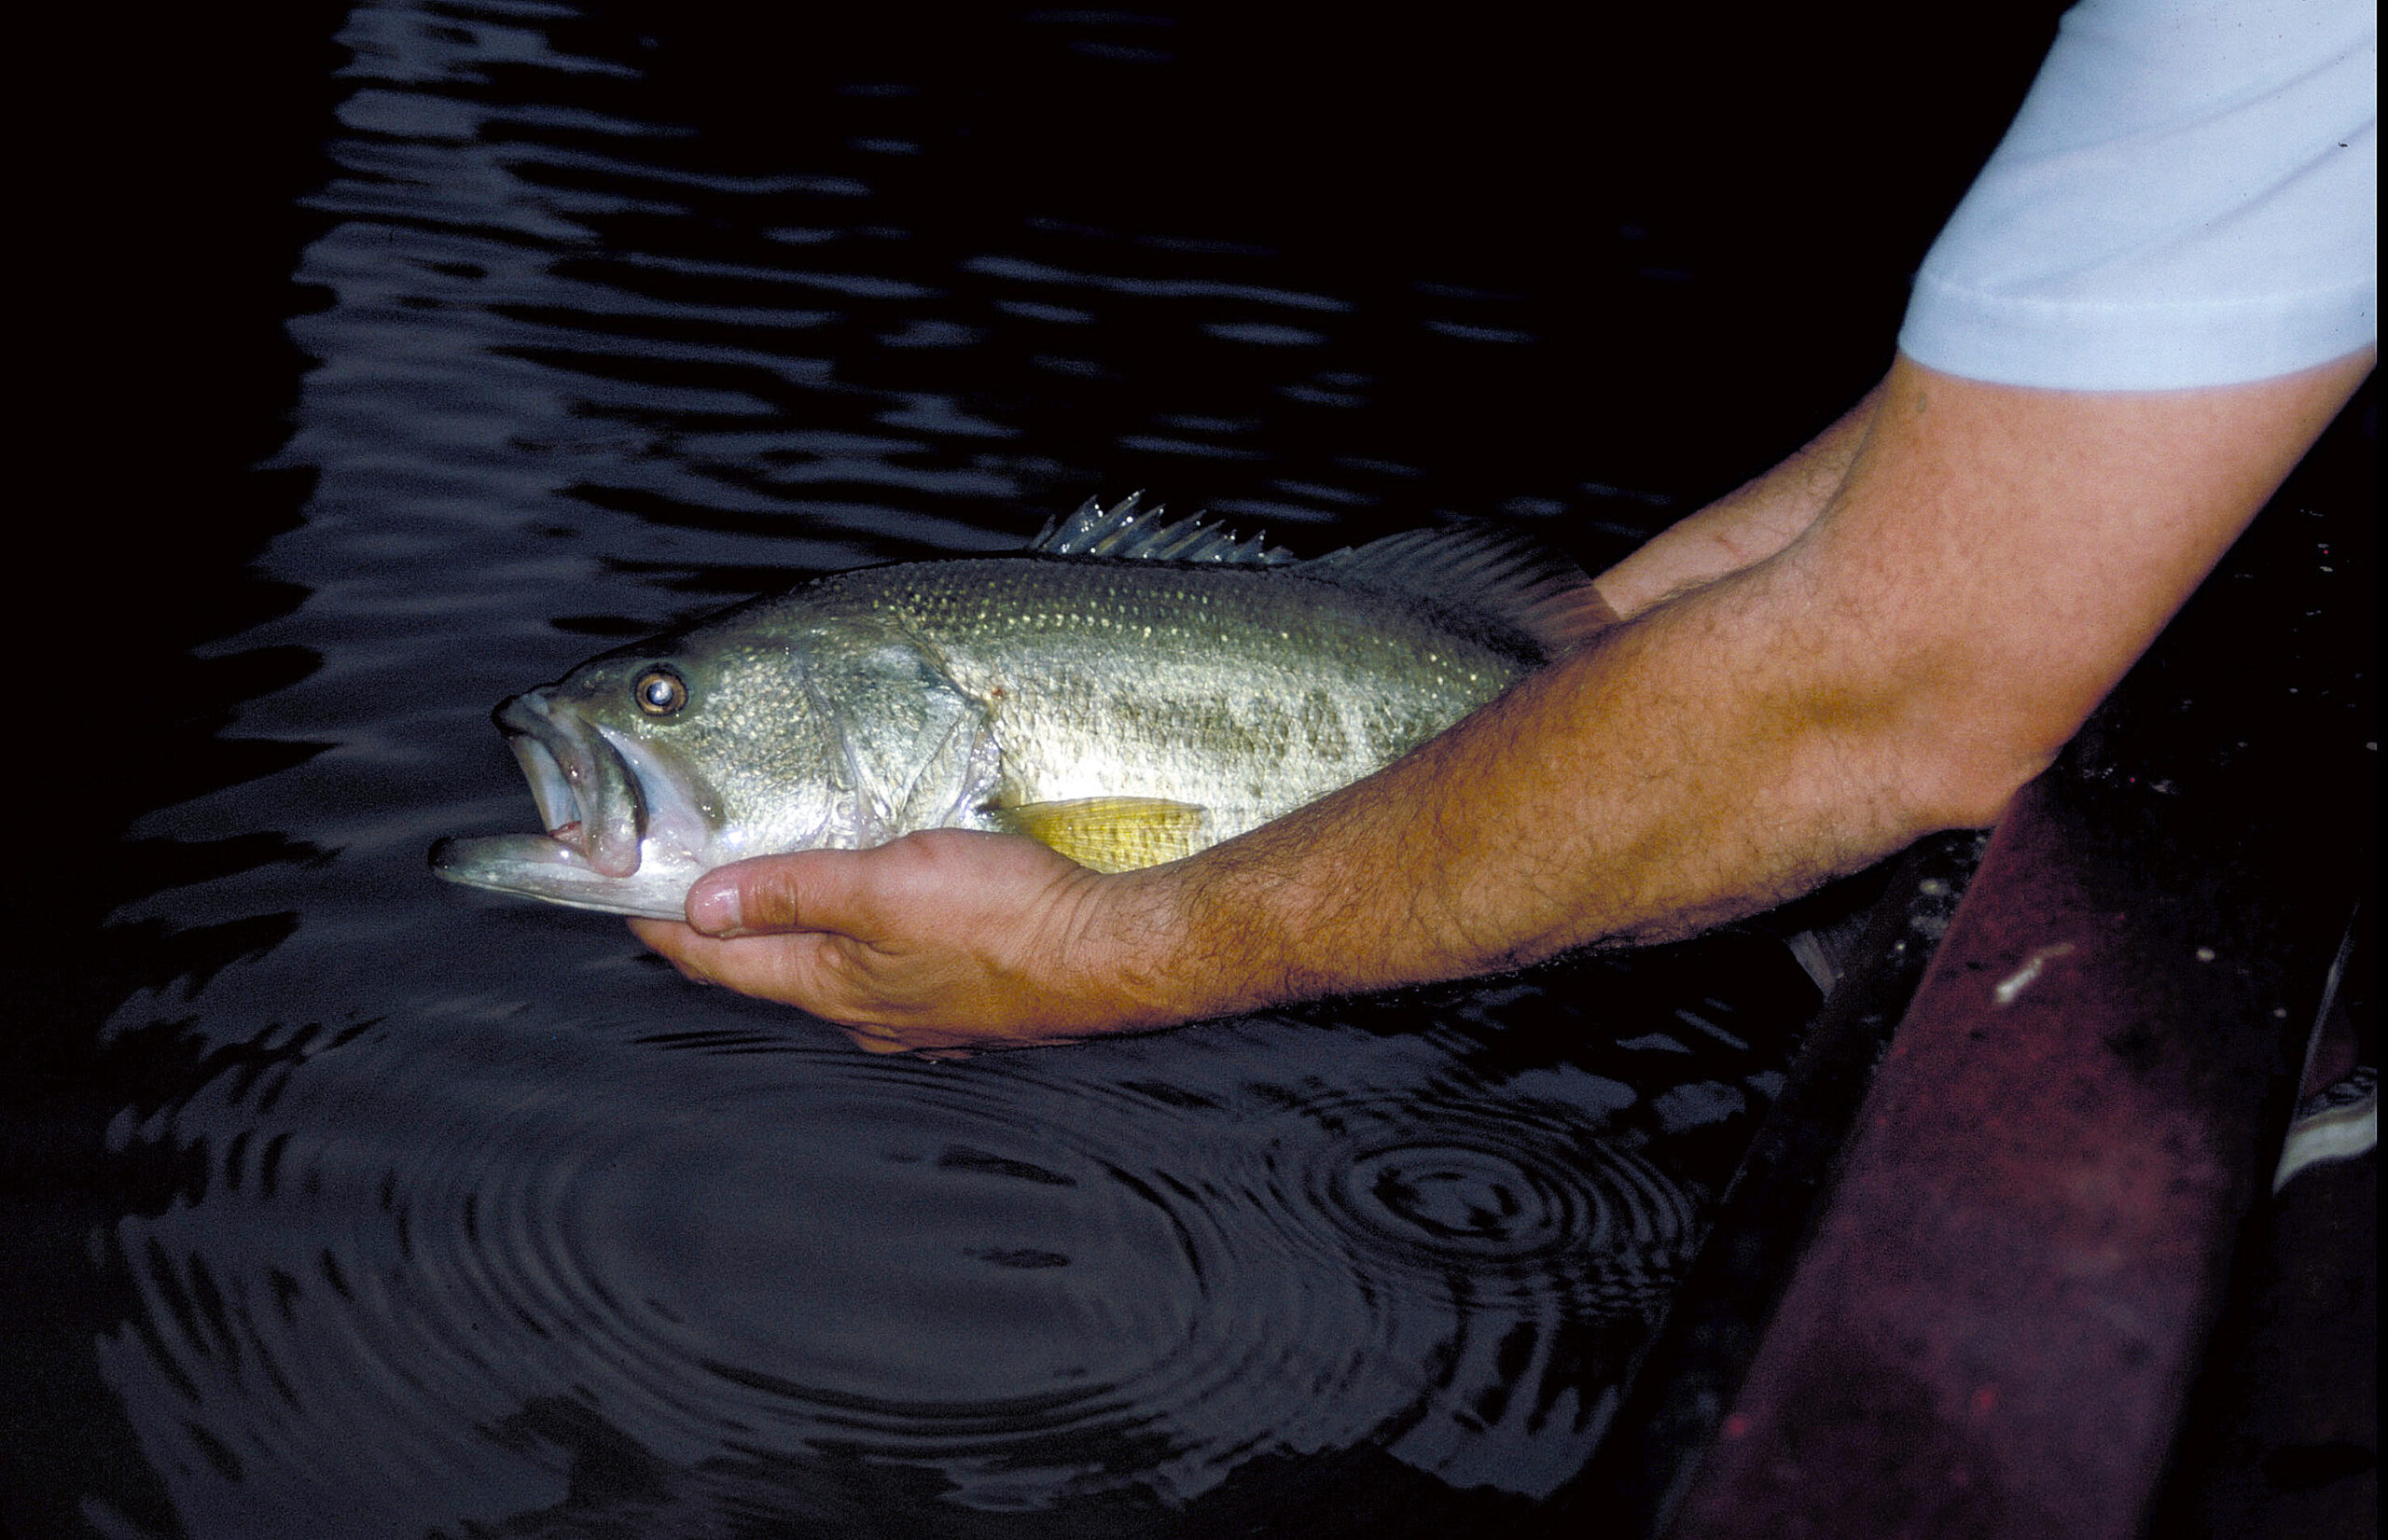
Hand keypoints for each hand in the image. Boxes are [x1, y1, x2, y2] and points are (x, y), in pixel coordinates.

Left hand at [627, 829, 1174, 1052]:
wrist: (1113, 957)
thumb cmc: (1007, 920)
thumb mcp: (885, 884)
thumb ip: (792, 888)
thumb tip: (704, 904)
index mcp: (834, 987)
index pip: (721, 961)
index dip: (666, 929)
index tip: (625, 902)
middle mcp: (867, 1016)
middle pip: (771, 972)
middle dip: (724, 933)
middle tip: (688, 886)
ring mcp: (918, 1018)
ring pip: (831, 976)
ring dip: (794, 937)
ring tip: (772, 891)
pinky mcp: (964, 1004)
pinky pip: (886, 977)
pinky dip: (858, 946)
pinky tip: (876, 921)